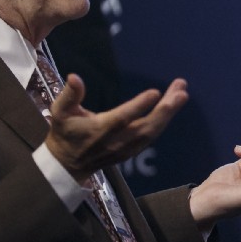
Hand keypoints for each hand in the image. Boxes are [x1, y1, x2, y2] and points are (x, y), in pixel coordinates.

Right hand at [46, 74, 188, 181]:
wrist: (67, 164)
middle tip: (181, 92)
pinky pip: (151, 135)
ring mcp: (126, 148)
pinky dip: (163, 121)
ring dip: (169, 113)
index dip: (139, 106)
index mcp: (99, 130)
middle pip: (145, 127)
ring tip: (181, 93)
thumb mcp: (59, 112)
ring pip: (152, 132)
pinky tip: (172, 105)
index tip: (156, 92)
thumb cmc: (64, 132)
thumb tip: (75, 77)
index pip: (123, 118)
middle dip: (166, 110)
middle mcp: (116, 141)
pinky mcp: (132, 151)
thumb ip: (69, 95)